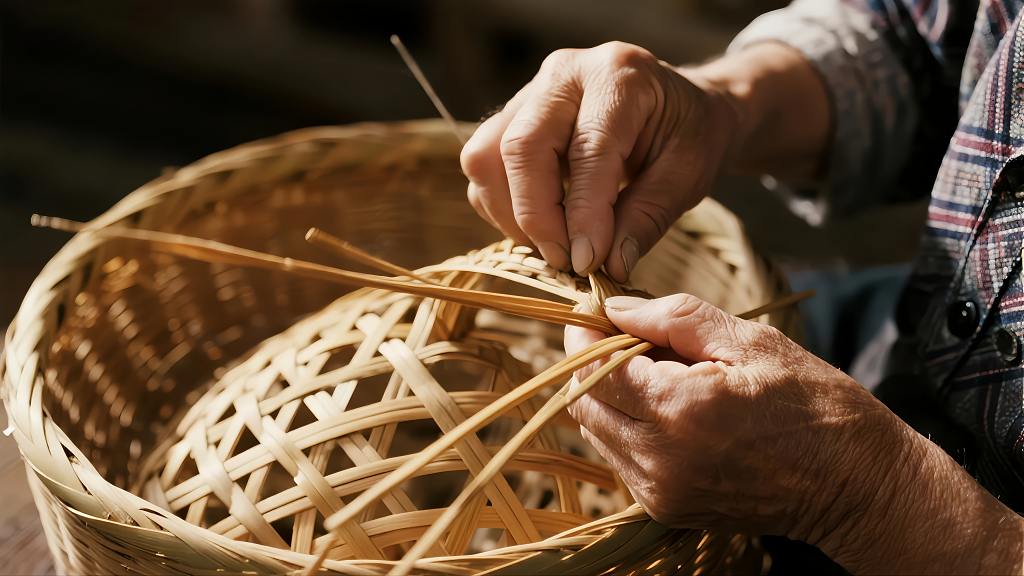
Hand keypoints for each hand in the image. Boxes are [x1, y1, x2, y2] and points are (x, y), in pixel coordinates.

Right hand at [460, 42, 737, 281]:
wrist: (678, 105)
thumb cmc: (688, 135)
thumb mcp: (688, 175)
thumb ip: (648, 217)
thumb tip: (609, 265)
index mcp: (619, 76)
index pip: (587, 150)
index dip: (582, 213)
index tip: (586, 262)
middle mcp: (565, 74)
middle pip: (521, 147)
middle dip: (536, 216)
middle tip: (563, 260)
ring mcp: (530, 92)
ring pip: (486, 156)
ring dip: (511, 214)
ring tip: (552, 246)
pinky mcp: (510, 116)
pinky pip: (483, 166)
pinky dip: (502, 206)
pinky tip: (541, 225)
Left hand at [566, 294, 897, 536]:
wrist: (854, 484)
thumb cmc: (813, 404)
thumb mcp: (750, 340)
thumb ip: (674, 318)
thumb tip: (615, 307)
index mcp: (681, 409)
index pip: (593, 368)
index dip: (584, 336)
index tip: (594, 315)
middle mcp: (659, 458)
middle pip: (583, 403)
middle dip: (593, 364)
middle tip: (629, 340)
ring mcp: (659, 492)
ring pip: (597, 431)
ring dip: (612, 397)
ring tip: (661, 376)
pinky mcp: (665, 510)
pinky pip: (621, 459)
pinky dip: (630, 427)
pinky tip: (672, 411)